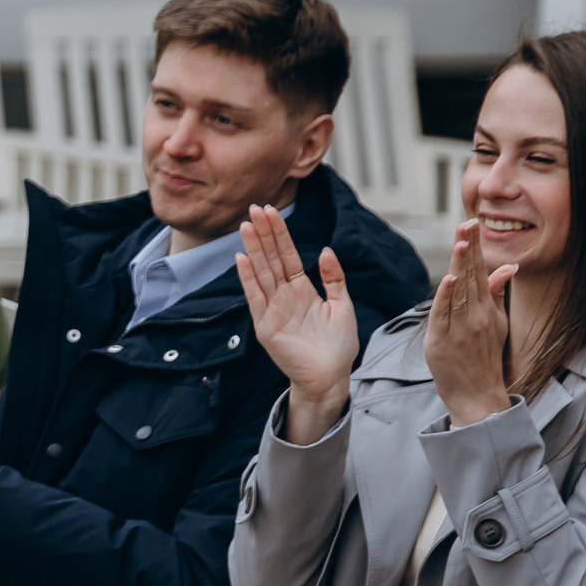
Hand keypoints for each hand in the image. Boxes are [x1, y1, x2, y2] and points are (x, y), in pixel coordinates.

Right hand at [236, 204, 356, 443]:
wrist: (331, 377)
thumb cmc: (338, 346)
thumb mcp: (343, 305)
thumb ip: (333, 278)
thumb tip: (324, 250)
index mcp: (302, 290)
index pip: (287, 255)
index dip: (279, 234)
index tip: (271, 211)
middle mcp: (284, 297)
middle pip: (271, 259)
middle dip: (263, 233)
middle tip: (254, 208)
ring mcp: (273, 310)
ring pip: (261, 273)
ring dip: (253, 249)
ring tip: (246, 226)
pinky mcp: (266, 326)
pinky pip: (255, 298)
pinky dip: (248, 279)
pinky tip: (242, 260)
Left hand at [424, 218, 517, 426]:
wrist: (478, 394)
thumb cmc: (484, 357)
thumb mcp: (496, 322)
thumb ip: (496, 293)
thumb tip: (507, 266)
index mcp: (486, 308)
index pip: (479, 271)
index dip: (475, 247)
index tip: (472, 223)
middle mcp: (475, 314)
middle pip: (469, 276)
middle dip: (468, 248)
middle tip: (467, 223)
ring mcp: (460, 327)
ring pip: (458, 291)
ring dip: (459, 266)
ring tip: (461, 243)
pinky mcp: (442, 340)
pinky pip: (443, 315)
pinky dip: (445, 297)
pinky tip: (448, 280)